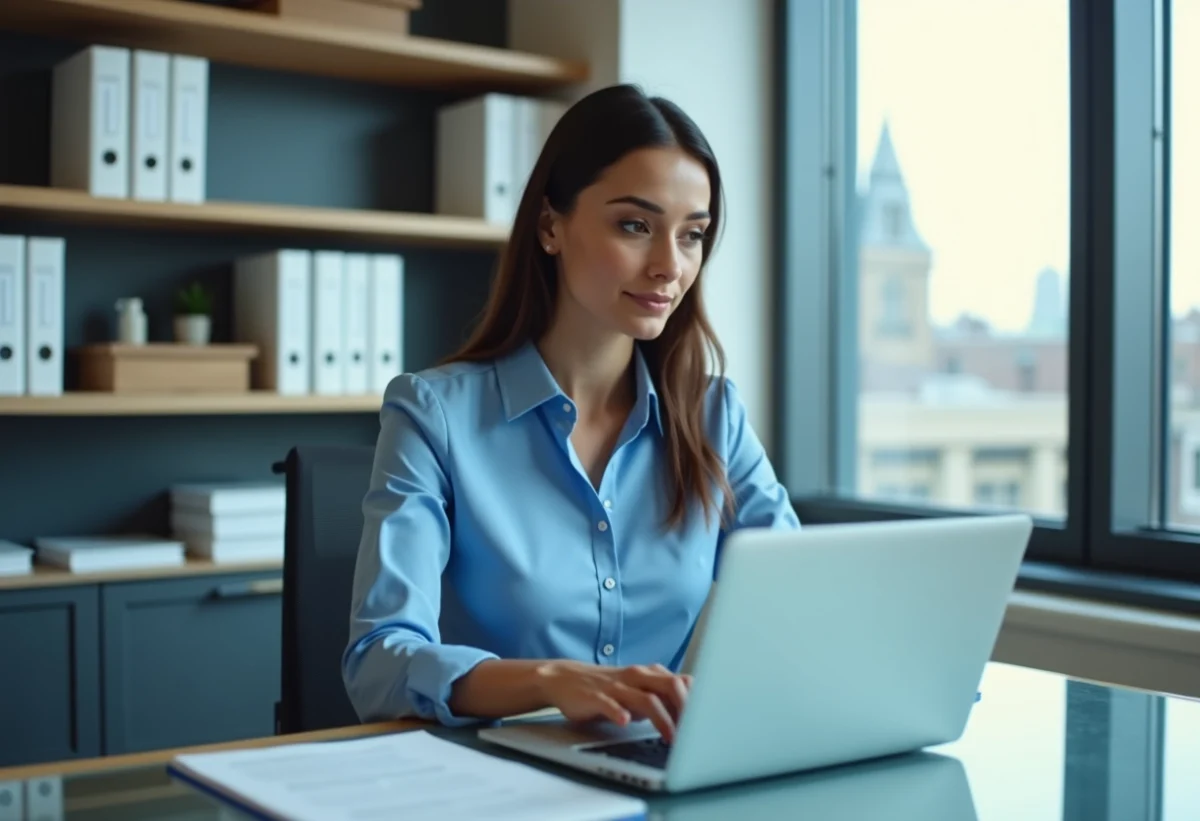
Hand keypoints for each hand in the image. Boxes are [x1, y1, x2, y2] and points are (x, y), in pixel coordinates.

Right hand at [534, 661, 691, 741]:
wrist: (565, 679)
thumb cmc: (608, 689)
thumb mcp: (639, 691)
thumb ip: (663, 698)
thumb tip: (693, 714)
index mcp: (649, 675)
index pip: (682, 684)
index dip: (697, 704)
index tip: (706, 725)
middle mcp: (637, 677)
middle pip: (670, 686)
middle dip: (686, 710)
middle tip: (695, 734)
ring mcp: (616, 686)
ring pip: (646, 699)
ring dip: (662, 719)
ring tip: (671, 738)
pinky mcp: (596, 696)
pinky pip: (609, 703)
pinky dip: (619, 712)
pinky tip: (625, 721)